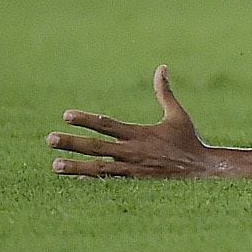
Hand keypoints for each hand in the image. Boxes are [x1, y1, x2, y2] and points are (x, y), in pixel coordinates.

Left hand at [49, 67, 219, 177]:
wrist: (202, 170)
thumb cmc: (189, 140)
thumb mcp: (177, 114)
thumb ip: (165, 93)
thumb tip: (161, 67)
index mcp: (140, 133)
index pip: (107, 124)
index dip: (85, 119)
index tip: (66, 115)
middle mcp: (131, 152)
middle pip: (95, 147)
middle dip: (71, 143)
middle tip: (49, 139)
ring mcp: (131, 169)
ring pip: (96, 168)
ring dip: (74, 167)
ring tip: (54, 165)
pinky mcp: (133, 183)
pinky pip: (108, 182)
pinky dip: (91, 181)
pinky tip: (75, 180)